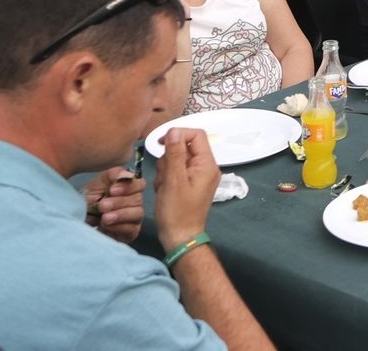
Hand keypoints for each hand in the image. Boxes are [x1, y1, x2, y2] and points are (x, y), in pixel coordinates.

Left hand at [85, 167, 146, 242]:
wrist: (79, 219)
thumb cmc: (90, 199)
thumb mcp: (97, 183)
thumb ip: (112, 175)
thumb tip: (127, 174)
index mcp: (129, 188)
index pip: (140, 184)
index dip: (129, 187)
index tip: (112, 190)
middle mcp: (135, 202)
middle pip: (138, 199)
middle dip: (119, 202)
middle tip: (102, 205)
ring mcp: (134, 217)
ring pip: (137, 213)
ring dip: (120, 214)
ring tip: (105, 217)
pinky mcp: (131, 232)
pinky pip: (132, 229)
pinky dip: (119, 227)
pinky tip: (107, 225)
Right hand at [155, 128, 220, 250]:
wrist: (180, 237)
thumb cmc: (177, 211)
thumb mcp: (173, 180)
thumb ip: (174, 153)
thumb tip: (174, 131)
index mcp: (207, 164)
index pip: (196, 135)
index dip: (178, 134)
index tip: (160, 143)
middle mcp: (206, 168)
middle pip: (184, 147)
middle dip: (169, 158)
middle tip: (163, 176)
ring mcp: (198, 177)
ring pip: (177, 160)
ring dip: (165, 170)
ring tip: (163, 187)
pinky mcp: (190, 185)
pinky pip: (176, 172)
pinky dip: (167, 178)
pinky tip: (163, 191)